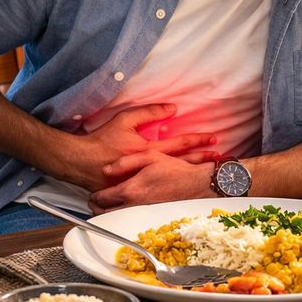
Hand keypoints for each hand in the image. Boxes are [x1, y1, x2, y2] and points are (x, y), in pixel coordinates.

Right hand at [57, 103, 215, 191]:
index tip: (212, 138)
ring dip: (193, 174)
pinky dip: (176, 187)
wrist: (81, 162)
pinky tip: (186, 186)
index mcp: (149, 151)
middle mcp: (150, 168)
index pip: (180, 144)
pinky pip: (161, 190)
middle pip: (183, 164)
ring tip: (209, 173)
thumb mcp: (125, 119)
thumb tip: (173, 108)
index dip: (198, 141)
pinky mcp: (137, 192)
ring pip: (175, 178)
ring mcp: (145, 182)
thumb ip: (149, 112)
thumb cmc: (102, 140)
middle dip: (203, 160)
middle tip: (220, 158)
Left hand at [88, 150, 216, 212]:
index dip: (93, 196)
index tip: (94, 194)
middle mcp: (134, 205)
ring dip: (109, 215)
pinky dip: (123, 218)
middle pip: (105, 214)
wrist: (197, 184)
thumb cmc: (175, 170)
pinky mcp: (150, 219)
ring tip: (107, 208)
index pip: (101, 198)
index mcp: (131, 189)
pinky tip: (125, 210)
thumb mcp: (149, 156)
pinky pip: (130, 222)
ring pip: (116, 221)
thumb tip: (106, 170)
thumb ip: (125, 162)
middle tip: (96, 203)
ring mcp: (142, 214)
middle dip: (97, 208)